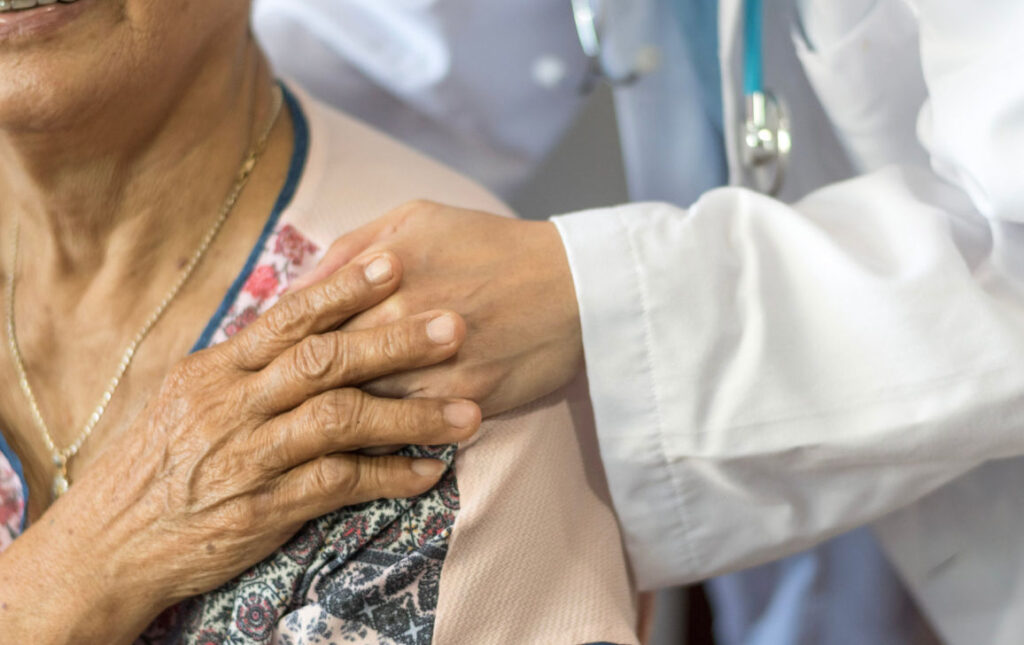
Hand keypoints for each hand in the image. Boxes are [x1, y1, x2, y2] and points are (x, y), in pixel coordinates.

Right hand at [0, 252, 479, 643]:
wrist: (105, 546)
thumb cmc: (156, 465)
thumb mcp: (187, 399)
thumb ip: (246, 365)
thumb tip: (302, 325)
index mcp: (215, 369)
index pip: (288, 316)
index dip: (345, 288)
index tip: (395, 264)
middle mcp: (231, 405)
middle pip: (323, 360)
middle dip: (395, 341)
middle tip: (455, 327)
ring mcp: (247, 457)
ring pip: (340, 420)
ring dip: (410, 415)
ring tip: (468, 414)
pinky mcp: (260, 510)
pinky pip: (337, 486)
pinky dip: (389, 477)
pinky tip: (429, 473)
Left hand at [290, 200, 583, 415]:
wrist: (573, 283)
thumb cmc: (490, 244)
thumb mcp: (415, 219)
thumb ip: (349, 250)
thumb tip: (294, 290)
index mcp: (382, 270)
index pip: (306, 320)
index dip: (280, 352)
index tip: (269, 370)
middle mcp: (401, 318)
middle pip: (325, 370)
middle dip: (296, 396)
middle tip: (273, 418)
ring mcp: (433, 362)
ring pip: (360, 406)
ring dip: (332, 425)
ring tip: (307, 439)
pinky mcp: (465, 397)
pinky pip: (406, 432)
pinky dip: (379, 444)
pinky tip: (362, 449)